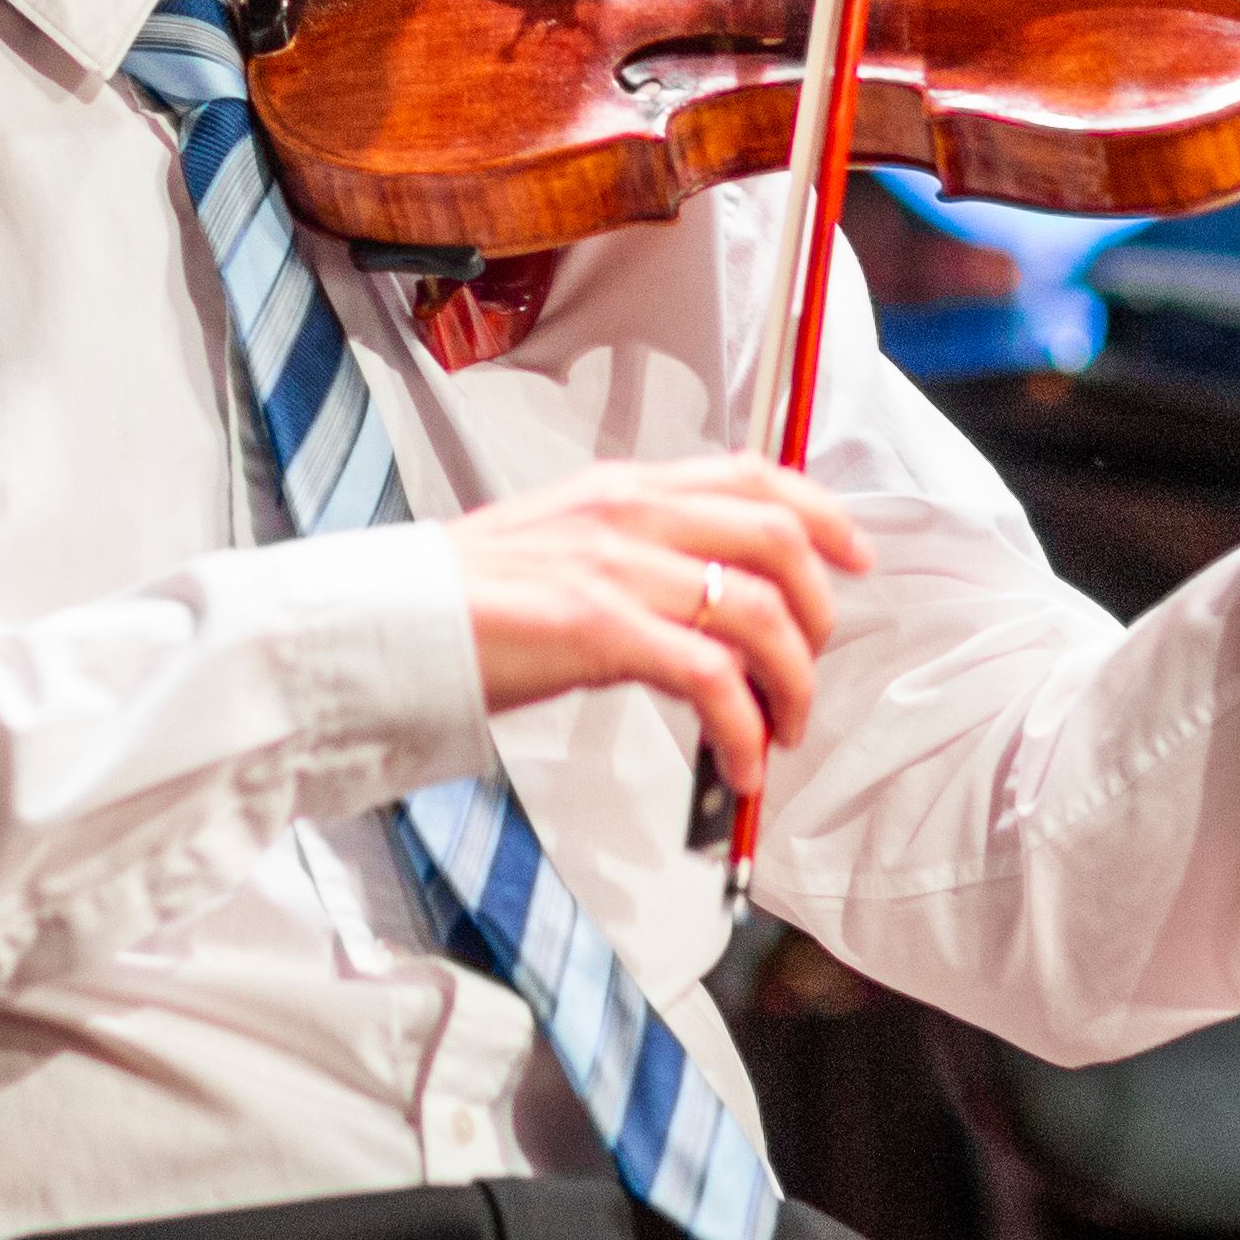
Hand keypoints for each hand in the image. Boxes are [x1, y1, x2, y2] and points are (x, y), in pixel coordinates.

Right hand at [444, 453, 868, 785]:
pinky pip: (714, 680)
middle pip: (778, 540)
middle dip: (819, 611)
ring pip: (761, 614)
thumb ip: (632, 551)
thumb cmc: (464, 600)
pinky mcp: (602, 630)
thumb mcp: (561, 544)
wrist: (383, 622)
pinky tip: (742, 764)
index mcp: (625, 487)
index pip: (754, 475)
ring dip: (792, 683)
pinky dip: (746, 730)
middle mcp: (631, 513)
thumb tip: (705, 598)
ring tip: (782, 730)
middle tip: (811, 667)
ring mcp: (618, 568)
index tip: (856, 556)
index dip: (822, 514)